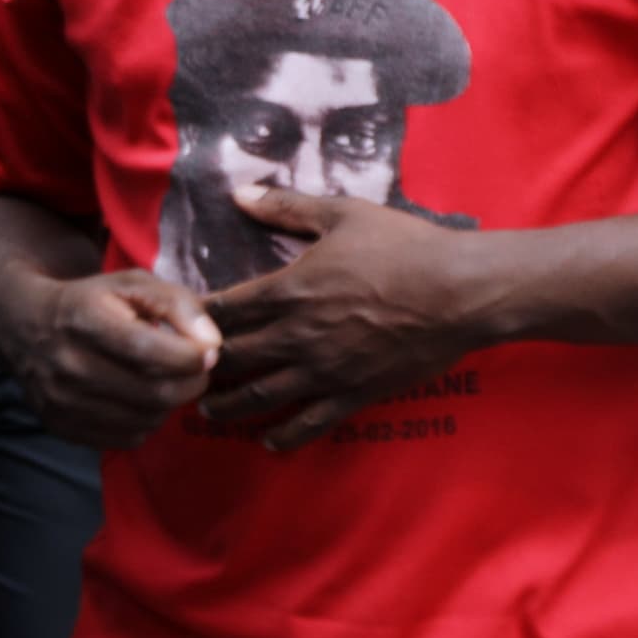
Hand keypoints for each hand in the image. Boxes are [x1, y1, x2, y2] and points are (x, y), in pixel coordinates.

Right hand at [0, 266, 218, 449]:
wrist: (25, 325)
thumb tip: (212, 344)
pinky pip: (128, 438)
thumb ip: (178, 305)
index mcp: (85, 319)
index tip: (205, 350)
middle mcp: (68, 364)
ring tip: (163, 380)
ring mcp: (61, 400)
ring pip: (145, 420)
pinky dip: (145, 421)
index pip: (151, 352)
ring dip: (168, 404)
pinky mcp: (62, 426)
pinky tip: (137, 398)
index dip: (192, 356)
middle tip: (194, 371)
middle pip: (154, 393)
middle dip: (190, 384)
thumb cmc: (91, 301)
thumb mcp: (132, 283)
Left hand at [200, 183, 501, 449]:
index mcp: (288, 290)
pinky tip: (269, 443)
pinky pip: (311, 422)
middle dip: (201, 364)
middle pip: (233, 356)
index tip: (177, 322)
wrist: (460, 292)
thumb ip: (286, 207)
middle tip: (179, 372)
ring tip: (206, 410)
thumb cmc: (403, 246)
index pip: (224, 309)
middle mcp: (298, 334)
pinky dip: (285, 435)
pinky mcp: (356, 394)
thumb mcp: (341, 215)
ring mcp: (325, 369)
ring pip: (262, 395)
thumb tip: (239, 194)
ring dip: (229, 405)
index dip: (196, 316)